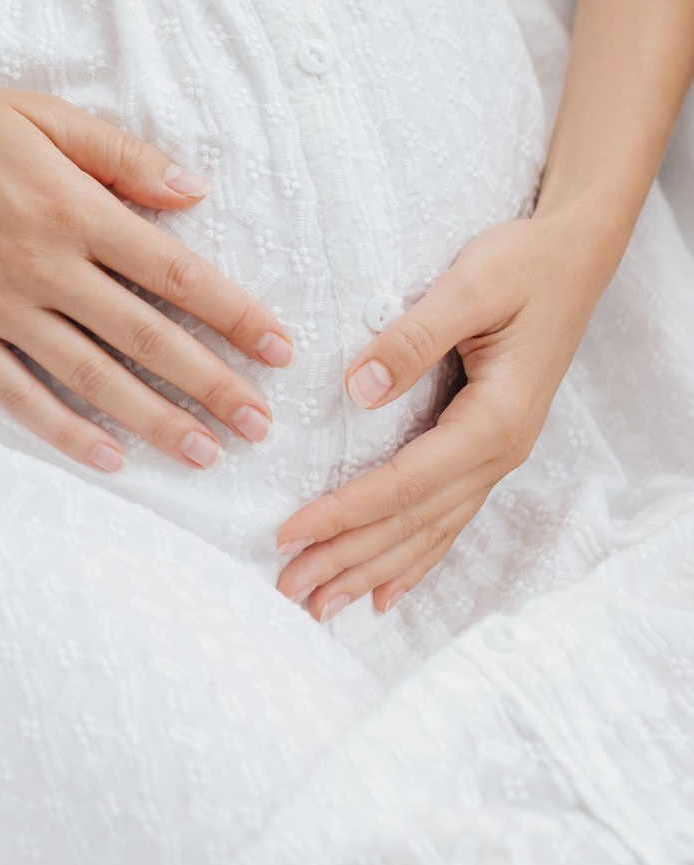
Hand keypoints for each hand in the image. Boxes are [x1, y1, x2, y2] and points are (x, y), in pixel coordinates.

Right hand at [0, 67, 294, 473]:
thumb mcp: (41, 115)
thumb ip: (121, 155)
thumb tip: (194, 191)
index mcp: (71, 207)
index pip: (173, 271)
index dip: (233, 313)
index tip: (280, 348)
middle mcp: (42, 265)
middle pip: (144, 335)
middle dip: (211, 382)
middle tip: (262, 424)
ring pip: (90, 375)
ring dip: (154, 419)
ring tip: (206, 453)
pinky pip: (16, 394)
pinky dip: (63, 429)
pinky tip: (107, 458)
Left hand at [273, 215, 605, 619]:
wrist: (574, 258)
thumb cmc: (523, 265)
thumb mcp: (470, 286)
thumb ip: (414, 337)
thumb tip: (358, 389)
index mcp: (495, 419)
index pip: (406, 483)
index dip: (346, 513)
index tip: (291, 533)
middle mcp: (500, 451)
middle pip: (414, 521)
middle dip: (349, 559)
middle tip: (290, 591)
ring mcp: (499, 454)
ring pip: (430, 530)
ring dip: (375, 569)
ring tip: (324, 606)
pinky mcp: (490, 445)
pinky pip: (449, 516)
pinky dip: (416, 557)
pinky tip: (388, 589)